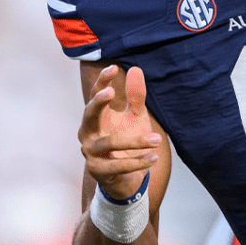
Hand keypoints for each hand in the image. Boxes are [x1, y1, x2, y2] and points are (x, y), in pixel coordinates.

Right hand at [78, 64, 159, 199]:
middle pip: (89, 114)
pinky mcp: (97, 171)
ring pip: (111, 142)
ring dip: (136, 141)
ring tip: (158, 139)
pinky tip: (154, 157)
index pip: (95, 96)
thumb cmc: (127, 140)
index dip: (102, 81)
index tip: (113, 67)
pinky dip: (138, 161)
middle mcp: (87, 133)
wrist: (124, 177)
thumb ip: (135, 96)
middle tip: (110, 92)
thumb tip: (136, 69)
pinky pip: (118, 165)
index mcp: (96, 117)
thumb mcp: (134, 116)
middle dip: (98, 102)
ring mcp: (90, 152)